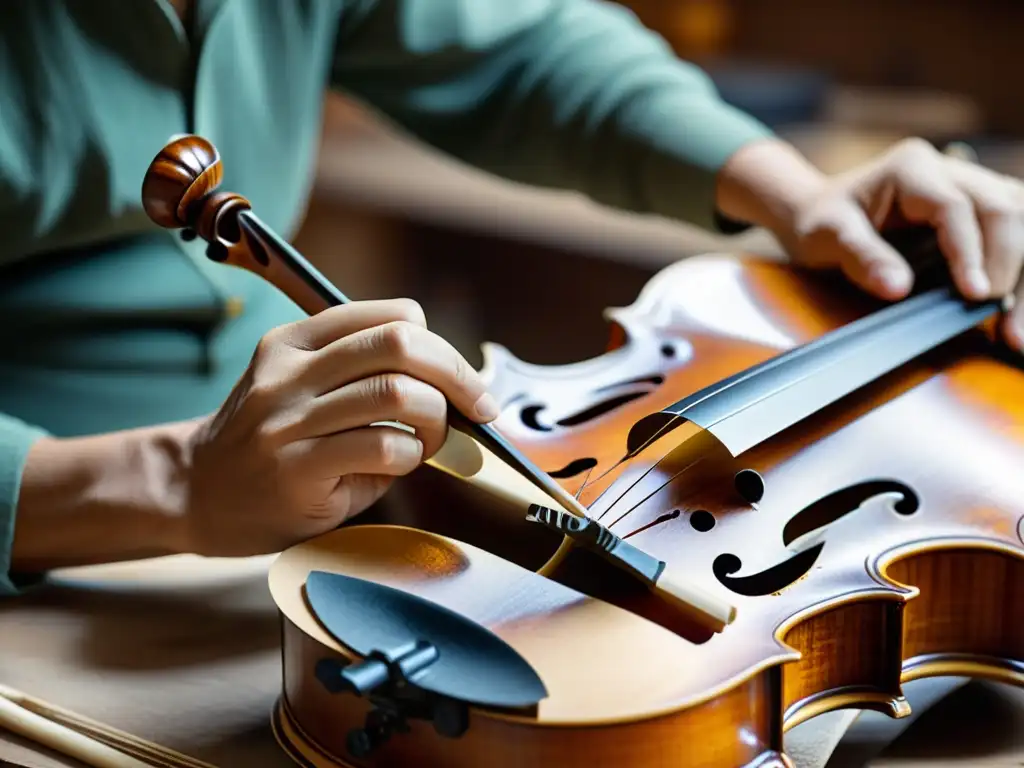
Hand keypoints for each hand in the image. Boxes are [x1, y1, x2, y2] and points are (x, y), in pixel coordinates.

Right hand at [182, 298, 498, 556]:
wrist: (193, 492)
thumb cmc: (269, 442)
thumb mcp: (300, 388)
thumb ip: (364, 377)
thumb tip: (453, 388)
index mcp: (295, 341)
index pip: (390, 315)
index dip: (441, 344)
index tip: (461, 379)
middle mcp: (289, 371)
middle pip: (400, 344)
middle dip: (456, 374)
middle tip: (478, 407)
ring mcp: (288, 418)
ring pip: (396, 393)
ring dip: (436, 419)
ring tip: (430, 441)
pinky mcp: (295, 468)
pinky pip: (381, 445)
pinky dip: (409, 454)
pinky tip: (398, 464)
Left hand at [717, 137, 1023, 349]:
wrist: (818, 210)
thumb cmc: (820, 221)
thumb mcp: (827, 236)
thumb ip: (862, 257)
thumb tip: (898, 288)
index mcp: (911, 168)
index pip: (956, 207)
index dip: (971, 252)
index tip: (976, 296)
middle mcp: (950, 169)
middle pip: (1003, 208)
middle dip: (1011, 266)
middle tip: (1006, 325)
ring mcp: (971, 185)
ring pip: (1020, 216)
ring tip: (1017, 328)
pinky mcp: (981, 210)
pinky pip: (1017, 231)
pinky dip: (1020, 269)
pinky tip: (1016, 308)